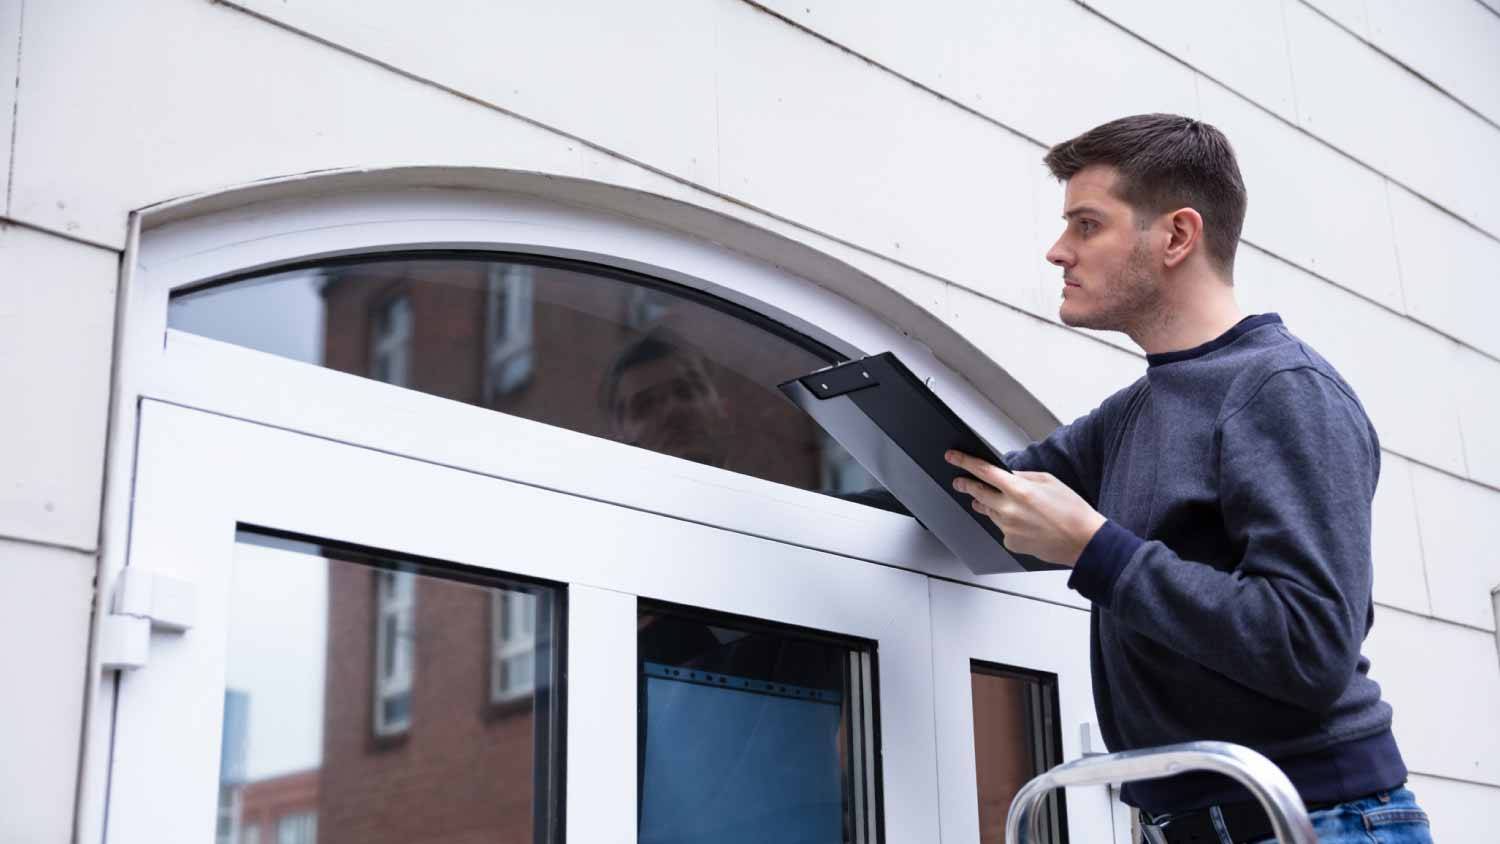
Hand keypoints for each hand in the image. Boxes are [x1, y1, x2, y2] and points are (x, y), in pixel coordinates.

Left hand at [944, 450, 1106, 567]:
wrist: (1084, 541)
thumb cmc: (1072, 511)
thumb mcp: (1049, 481)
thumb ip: (1023, 476)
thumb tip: (1007, 474)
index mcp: (1019, 489)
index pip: (983, 471)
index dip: (965, 462)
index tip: (953, 457)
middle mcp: (1009, 509)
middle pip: (977, 492)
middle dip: (966, 484)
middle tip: (959, 481)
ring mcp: (1008, 528)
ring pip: (988, 511)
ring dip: (987, 503)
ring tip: (992, 500)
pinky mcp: (1010, 542)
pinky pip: (1001, 528)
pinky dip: (1006, 522)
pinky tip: (1022, 522)